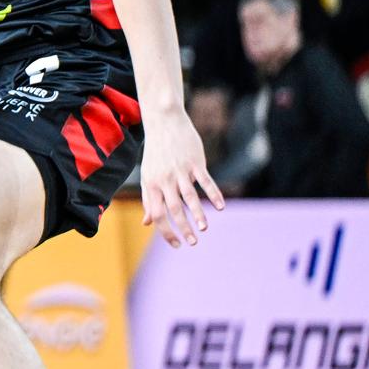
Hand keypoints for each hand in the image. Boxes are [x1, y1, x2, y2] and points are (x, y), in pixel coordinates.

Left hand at [139, 112, 224, 247]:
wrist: (164, 124)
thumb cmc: (155, 154)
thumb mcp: (147, 177)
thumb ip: (148, 200)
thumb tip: (147, 223)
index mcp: (151, 185)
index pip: (157, 214)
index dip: (166, 231)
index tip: (176, 244)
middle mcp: (164, 180)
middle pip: (174, 209)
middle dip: (183, 228)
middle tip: (193, 243)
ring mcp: (180, 171)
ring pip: (189, 197)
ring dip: (198, 214)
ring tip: (204, 229)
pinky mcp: (194, 163)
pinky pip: (205, 181)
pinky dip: (214, 194)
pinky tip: (221, 207)